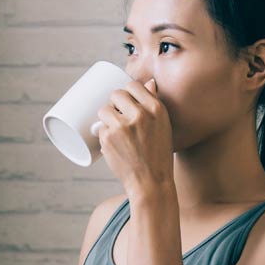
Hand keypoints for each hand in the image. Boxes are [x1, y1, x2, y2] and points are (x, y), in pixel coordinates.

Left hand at [95, 78, 172, 197]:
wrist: (151, 182)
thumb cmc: (158, 154)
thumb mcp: (164, 126)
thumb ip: (154, 105)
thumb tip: (149, 82)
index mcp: (156, 109)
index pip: (133, 85)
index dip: (127, 93)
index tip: (126, 102)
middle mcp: (139, 115)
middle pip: (116, 94)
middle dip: (114, 103)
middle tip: (118, 117)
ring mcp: (121, 126)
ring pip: (104, 110)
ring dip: (106, 118)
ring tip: (116, 131)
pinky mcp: (107, 138)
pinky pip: (100, 128)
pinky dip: (104, 135)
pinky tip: (114, 145)